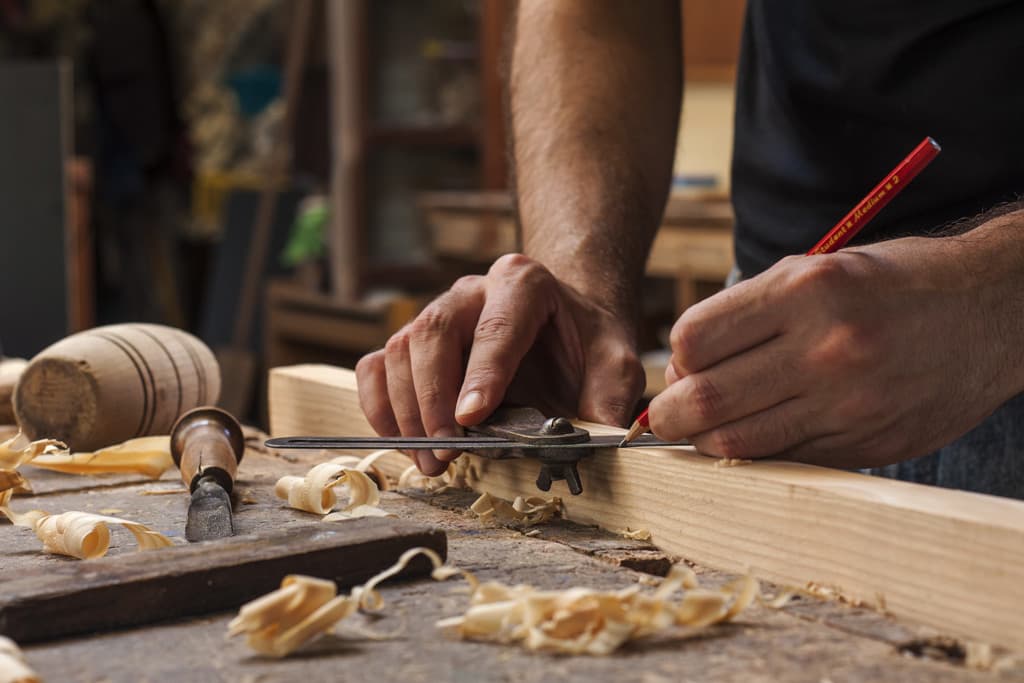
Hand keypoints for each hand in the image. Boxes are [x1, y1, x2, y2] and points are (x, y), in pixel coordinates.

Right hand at [356, 254, 644, 474]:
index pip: (496, 327)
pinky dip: (380, 407)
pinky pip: (377, 366)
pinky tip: (403, 442)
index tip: (470, 419)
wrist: (566, 321)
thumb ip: (610, 397)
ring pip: (399, 352)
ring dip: (405, 413)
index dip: (481, 375)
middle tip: (445, 452)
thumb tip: (597, 441)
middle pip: (432, 335)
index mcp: (524, 283)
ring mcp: (436, 312)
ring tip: (431, 461)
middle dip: (433, 401)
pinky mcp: (414, 340)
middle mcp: (472, 290)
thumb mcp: (617, 363)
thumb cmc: (588, 341)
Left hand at [648, 236, 1018, 467]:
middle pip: (707, 400)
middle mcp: (827, 348)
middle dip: (669, 414)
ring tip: (705, 428)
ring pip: (739, 442)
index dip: (676, 357)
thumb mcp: (817, 268)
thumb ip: (750, 312)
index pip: (696, 338)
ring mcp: (850, 403)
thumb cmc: (891, 283)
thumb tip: (685, 365)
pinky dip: (758, 452)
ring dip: (706, 440)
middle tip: (666, 415)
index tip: (681, 364)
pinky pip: (786, 459)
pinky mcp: (868, 444)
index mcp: (807, 290)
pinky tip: (758, 434)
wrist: (990, 311)